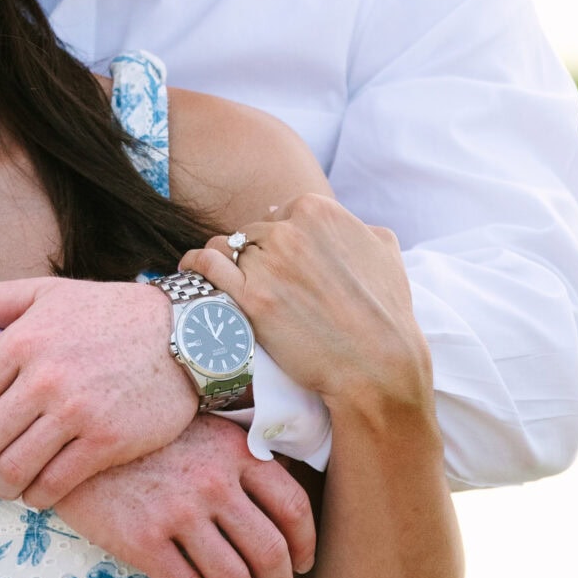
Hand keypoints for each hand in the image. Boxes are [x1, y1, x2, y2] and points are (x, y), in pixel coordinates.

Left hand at [0, 276, 197, 504]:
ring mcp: (77, 413)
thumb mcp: (47, 292)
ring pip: (14, 470)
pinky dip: (36, 496)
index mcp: (21, 341)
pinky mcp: (107, 442)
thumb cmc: (110, 314)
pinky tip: (36, 490)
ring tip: (1, 483)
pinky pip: (54, 485)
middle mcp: (44, 378)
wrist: (188, 335)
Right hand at [54, 414, 317, 577]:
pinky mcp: (144, 539)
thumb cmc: (143, 440)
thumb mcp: (199, 430)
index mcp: (236, 450)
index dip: (305, 546)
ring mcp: (179, 511)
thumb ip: (239, 457)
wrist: (75, 442)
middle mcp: (214, 481)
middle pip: (269, 550)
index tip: (302, 565)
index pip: (293, 507)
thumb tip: (282, 500)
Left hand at [186, 194, 429, 412]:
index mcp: (318, 211)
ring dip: (226, 264)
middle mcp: (289, 230)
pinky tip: (190, 272)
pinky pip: (205, 265)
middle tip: (261, 283)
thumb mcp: (384, 251)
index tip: (280, 263)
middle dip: (254, 255)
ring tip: (225, 282)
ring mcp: (267, 263)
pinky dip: (194, 266)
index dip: (279, 240)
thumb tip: (333, 220)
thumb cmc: (387, 313)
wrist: (378, 366)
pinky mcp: (250, 298)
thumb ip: (355, 227)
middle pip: (252, 232)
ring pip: (226, 247)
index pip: (280, 214)